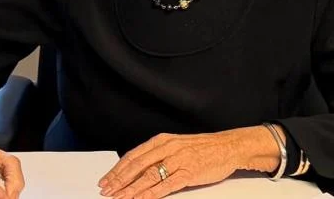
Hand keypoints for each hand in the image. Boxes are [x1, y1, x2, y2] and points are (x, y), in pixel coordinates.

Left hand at [97, 126, 280, 197]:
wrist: (228, 146)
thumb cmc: (202, 148)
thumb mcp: (175, 145)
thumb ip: (157, 155)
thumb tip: (136, 167)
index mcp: (161, 141)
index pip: (133, 156)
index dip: (117, 170)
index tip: (106, 180)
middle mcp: (166, 149)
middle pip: (136, 166)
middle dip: (119, 180)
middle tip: (107, 191)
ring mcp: (178, 160)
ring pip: (148, 176)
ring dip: (132, 189)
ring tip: (120, 197)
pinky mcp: (189, 172)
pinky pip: (167, 185)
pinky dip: (152, 193)